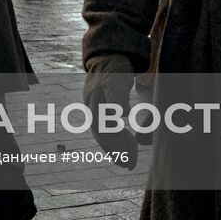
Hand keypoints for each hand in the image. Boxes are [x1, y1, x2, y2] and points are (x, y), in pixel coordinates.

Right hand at [83, 53, 138, 168]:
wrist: (110, 53)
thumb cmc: (115, 65)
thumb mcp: (117, 79)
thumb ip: (117, 95)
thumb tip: (118, 113)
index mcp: (94, 101)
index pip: (102, 129)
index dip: (114, 144)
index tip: (127, 156)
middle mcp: (92, 107)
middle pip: (102, 134)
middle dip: (116, 151)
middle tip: (129, 166)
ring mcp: (95, 108)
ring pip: (104, 134)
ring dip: (116, 149)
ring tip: (127, 163)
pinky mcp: (102, 108)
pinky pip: (106, 128)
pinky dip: (116, 139)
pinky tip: (126, 148)